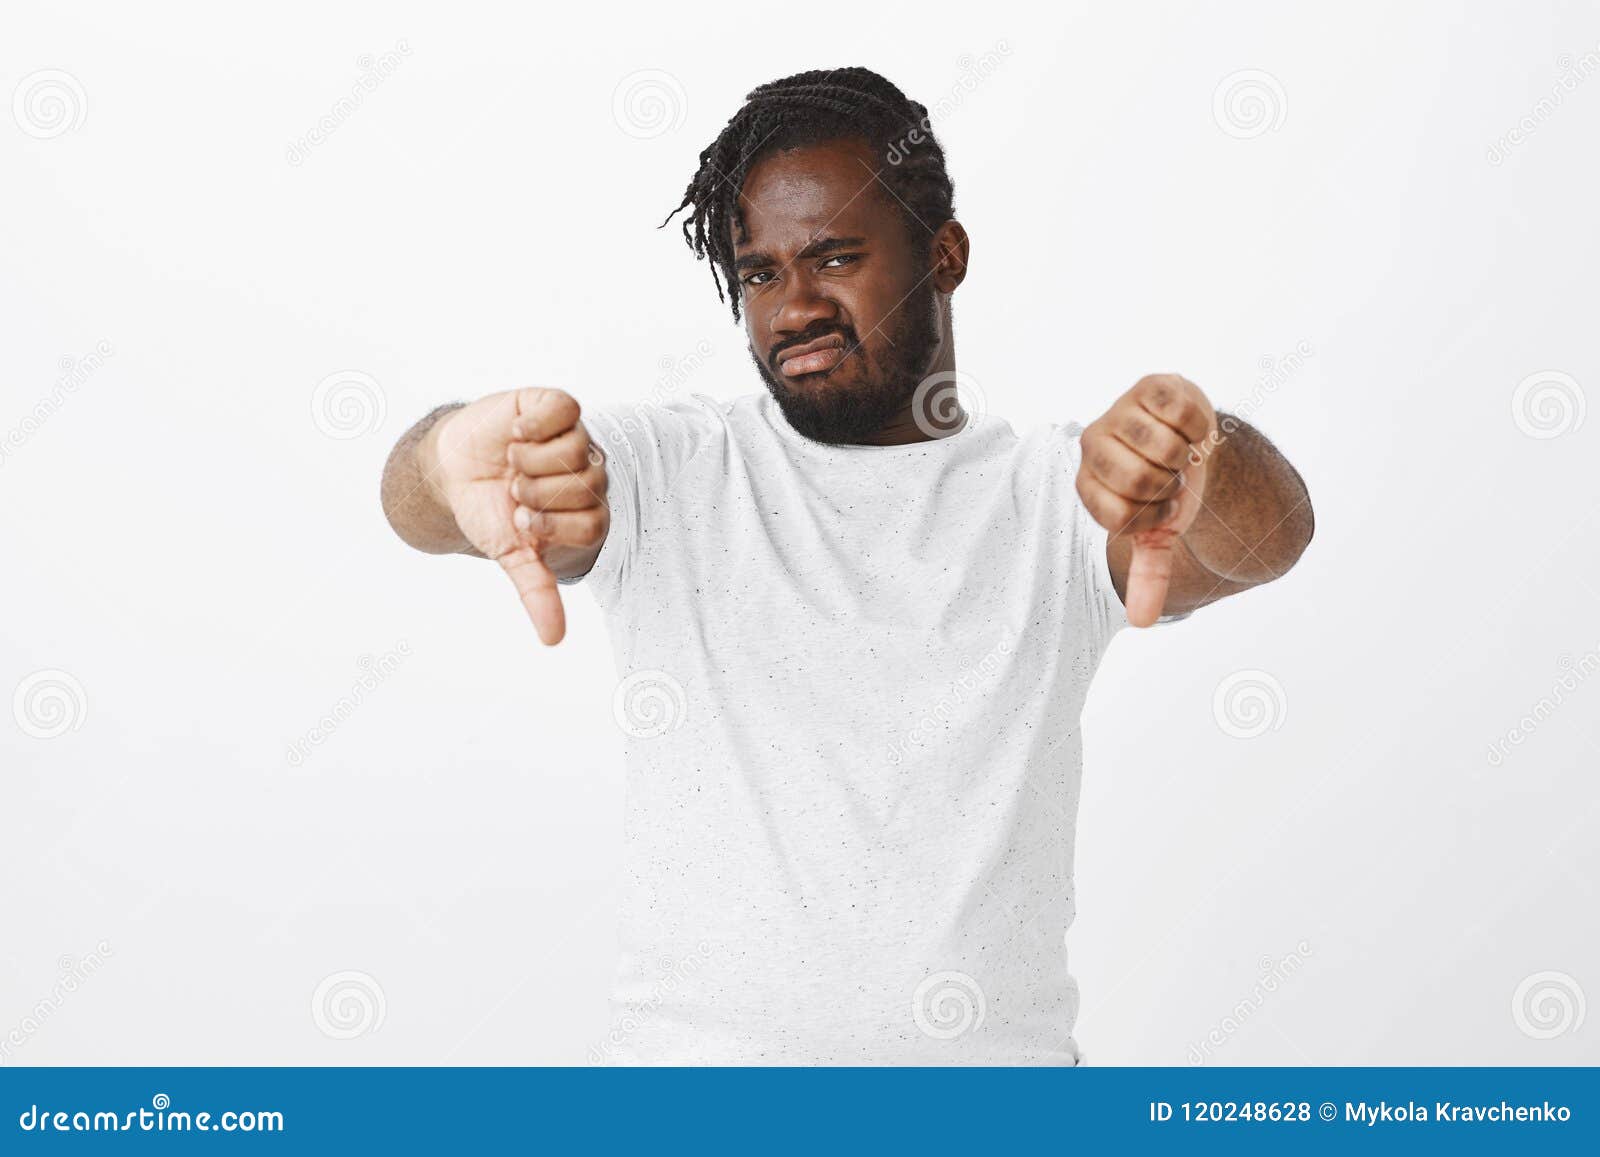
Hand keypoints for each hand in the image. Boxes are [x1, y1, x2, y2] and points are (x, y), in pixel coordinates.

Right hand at [428, 388, 608, 644]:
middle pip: (586, 488)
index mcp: (587, 512)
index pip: (592, 525)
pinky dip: (536, 426)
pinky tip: (515, 434)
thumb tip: (553, 640)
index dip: (551, 526)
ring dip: (532, 462)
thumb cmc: (489, 512)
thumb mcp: (512, 554)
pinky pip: (565, 410)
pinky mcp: (554, 407)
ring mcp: (575, 438)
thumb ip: (537, 591)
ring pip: (576, 451)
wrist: (452, 471)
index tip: (520, 522)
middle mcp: (589, 475)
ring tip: (512, 463)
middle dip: (536, 494)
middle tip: (513, 491)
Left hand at [1076, 374, 1216, 626]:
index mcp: (1088, 485)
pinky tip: (1188, 428)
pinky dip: (1198, 427)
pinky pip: (1181, 413)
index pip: (1119, 516)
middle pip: (1139, 480)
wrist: (1192, 442)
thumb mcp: (1158, 533)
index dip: (1153, 518)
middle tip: (1171, 478)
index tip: (1159, 508)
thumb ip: (1148, 574)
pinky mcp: (1149, 385)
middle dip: (1170, 486)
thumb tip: (1142, 621)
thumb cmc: (1167, 488)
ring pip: (1162, 446)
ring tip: (1179, 453)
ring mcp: (1118, 412)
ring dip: (1185, 456)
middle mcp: (1092, 445)